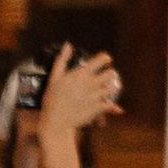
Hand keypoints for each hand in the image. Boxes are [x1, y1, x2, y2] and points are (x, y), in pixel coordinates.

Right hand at [35, 45, 120, 167]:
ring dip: (111, 88)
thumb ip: (62, 60)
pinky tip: (106, 104)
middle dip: (109, 74)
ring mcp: (96, 96)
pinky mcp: (99, 108)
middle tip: (104, 77)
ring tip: (106, 90)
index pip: (102, 59)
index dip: (105, 58)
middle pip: (111, 73)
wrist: (56, 123)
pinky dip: (111, 105)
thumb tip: (68, 45)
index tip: (105, 60)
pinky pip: (111, 104)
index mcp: (81, 74)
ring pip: (114, 88)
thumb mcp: (54, 78)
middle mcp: (91, 83)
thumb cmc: (52, 100)